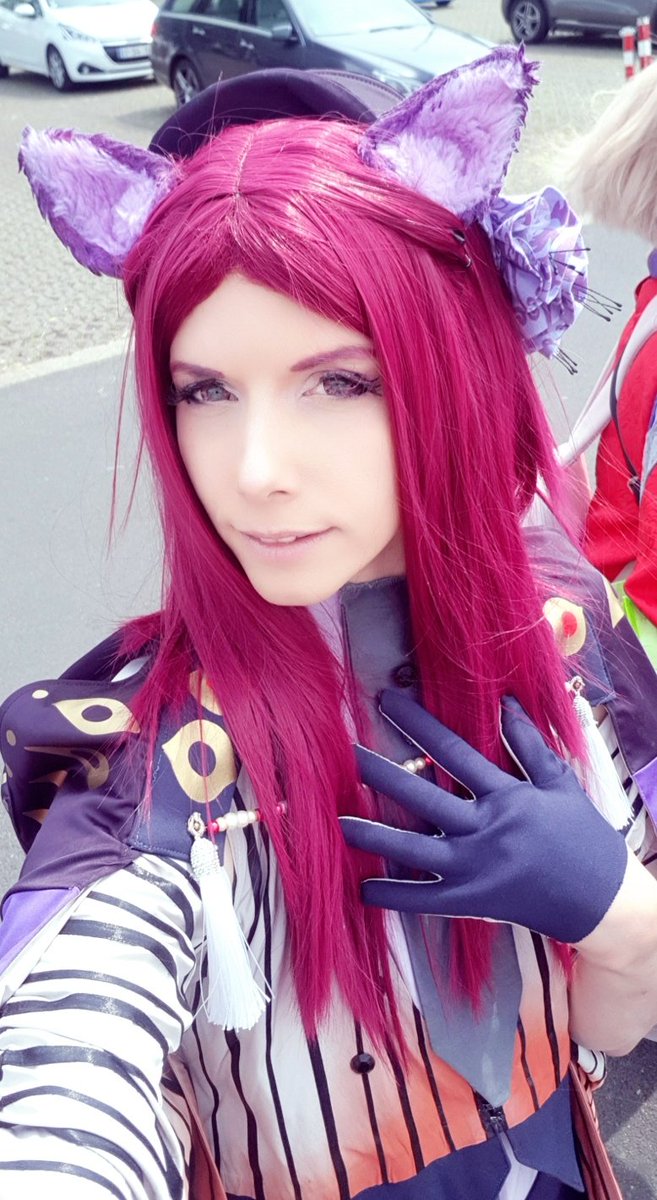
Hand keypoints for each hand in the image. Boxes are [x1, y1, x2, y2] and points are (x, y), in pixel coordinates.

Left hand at [340, 690, 627, 943]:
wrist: (603, 903)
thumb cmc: (583, 839)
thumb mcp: (560, 784)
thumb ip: (529, 745)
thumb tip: (505, 704)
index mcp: (506, 795)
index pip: (453, 751)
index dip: (418, 724)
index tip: (388, 701)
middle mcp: (485, 829)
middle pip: (422, 796)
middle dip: (381, 774)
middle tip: (347, 753)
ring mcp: (476, 869)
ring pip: (413, 849)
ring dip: (374, 835)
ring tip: (338, 822)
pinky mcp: (472, 903)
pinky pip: (423, 900)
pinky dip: (392, 895)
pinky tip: (363, 888)